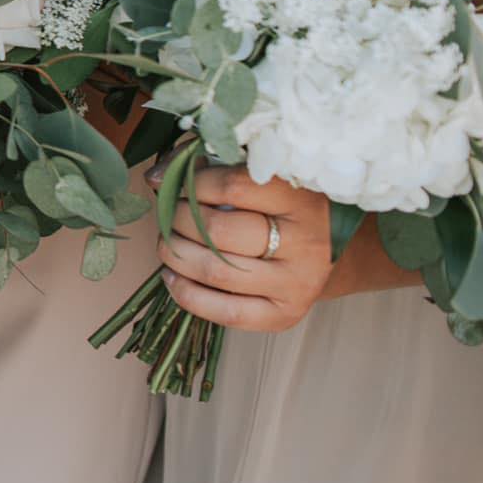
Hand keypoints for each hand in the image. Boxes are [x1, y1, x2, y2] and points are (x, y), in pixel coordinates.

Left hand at [148, 163, 332, 332]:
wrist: (327, 250)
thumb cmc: (278, 205)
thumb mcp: (256, 177)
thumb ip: (208, 166)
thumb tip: (155, 178)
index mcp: (300, 198)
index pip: (233, 187)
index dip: (193, 183)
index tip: (175, 182)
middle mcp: (306, 243)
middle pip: (218, 232)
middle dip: (177, 220)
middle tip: (167, 214)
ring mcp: (298, 283)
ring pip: (217, 271)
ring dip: (176, 254)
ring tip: (167, 243)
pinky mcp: (286, 315)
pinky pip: (227, 312)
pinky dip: (187, 293)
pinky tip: (173, 275)